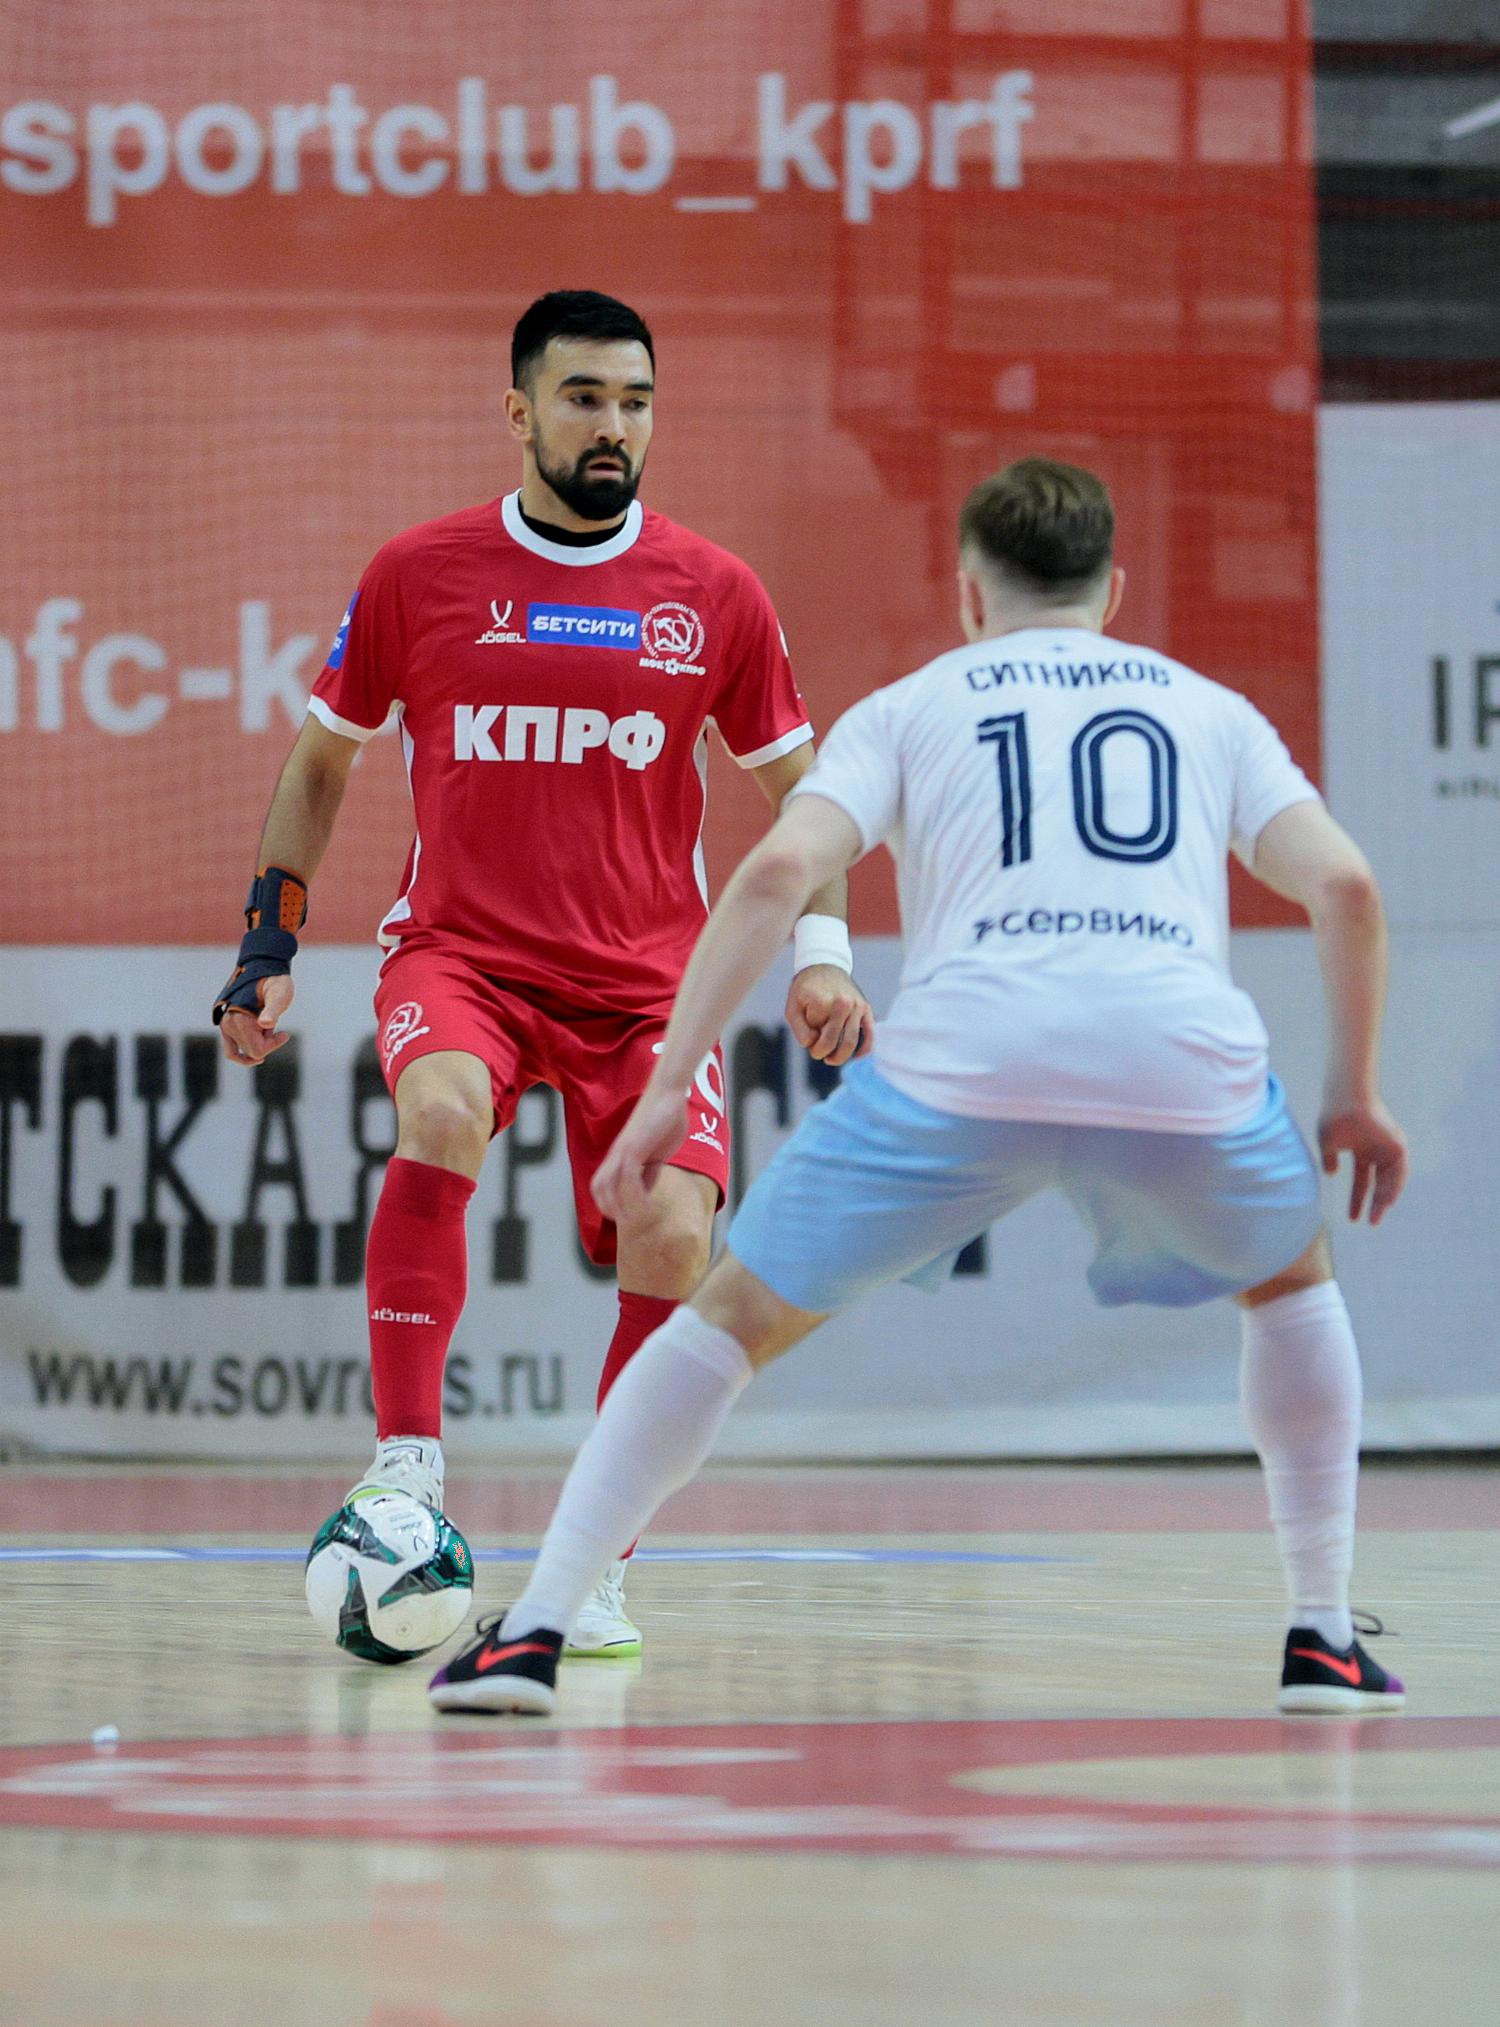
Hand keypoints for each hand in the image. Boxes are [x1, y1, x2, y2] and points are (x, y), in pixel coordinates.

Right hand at [219, 975, 294, 1066]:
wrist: (265, 969)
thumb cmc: (275, 982)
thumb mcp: (279, 995)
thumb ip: (273, 1010)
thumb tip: (265, 1024)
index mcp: (238, 1019)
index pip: (256, 1050)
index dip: (273, 1045)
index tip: (284, 1034)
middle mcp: (227, 1024)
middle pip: (250, 1052)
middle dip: (266, 1044)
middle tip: (277, 1030)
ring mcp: (225, 1025)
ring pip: (239, 1052)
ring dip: (257, 1044)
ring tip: (269, 1031)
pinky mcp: (227, 1025)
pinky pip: (231, 1049)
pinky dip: (246, 1049)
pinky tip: (261, 1041)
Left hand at [592, 1085, 690, 1222]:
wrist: (669, 1093)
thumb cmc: (665, 1119)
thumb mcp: (657, 1153)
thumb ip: (650, 1171)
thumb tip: (646, 1190)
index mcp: (620, 1155)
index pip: (602, 1185)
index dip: (609, 1204)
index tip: (626, 1216)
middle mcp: (617, 1154)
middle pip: (599, 1187)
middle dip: (609, 1208)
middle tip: (628, 1221)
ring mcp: (623, 1150)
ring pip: (609, 1185)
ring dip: (620, 1206)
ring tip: (636, 1217)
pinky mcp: (634, 1146)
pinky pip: (627, 1176)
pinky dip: (635, 1194)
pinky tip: (647, 1202)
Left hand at [786, 965, 873, 1066]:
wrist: (824, 966)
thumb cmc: (806, 990)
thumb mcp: (792, 1007)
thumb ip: (800, 1030)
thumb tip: (814, 1044)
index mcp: (823, 1002)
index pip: (816, 1036)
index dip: (809, 1038)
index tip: (806, 1030)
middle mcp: (844, 1003)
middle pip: (834, 1043)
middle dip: (822, 1053)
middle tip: (816, 1052)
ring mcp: (857, 1006)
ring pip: (852, 1042)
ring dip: (840, 1057)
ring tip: (830, 1059)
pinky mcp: (866, 1008)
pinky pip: (870, 1034)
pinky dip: (864, 1050)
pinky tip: (855, 1057)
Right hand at [1318, 1093, 1407, 1224]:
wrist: (1347, 1099)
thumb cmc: (1335, 1116)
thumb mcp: (1328, 1143)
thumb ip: (1329, 1159)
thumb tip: (1331, 1173)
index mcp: (1361, 1150)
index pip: (1362, 1181)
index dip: (1357, 1199)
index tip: (1353, 1219)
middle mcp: (1376, 1151)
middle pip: (1378, 1184)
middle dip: (1374, 1204)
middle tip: (1370, 1223)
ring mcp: (1388, 1148)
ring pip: (1390, 1180)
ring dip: (1386, 1199)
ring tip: (1378, 1216)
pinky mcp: (1398, 1145)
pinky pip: (1400, 1171)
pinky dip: (1396, 1186)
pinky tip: (1390, 1200)